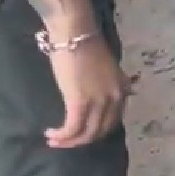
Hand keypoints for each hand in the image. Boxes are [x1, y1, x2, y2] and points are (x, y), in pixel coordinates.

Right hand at [44, 34, 131, 148]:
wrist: (75, 34)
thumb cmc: (84, 46)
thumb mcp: (106, 69)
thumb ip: (106, 84)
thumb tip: (99, 95)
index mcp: (122, 91)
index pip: (112, 120)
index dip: (96, 130)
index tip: (81, 133)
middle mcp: (116, 99)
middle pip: (100, 130)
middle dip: (82, 140)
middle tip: (65, 141)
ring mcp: (100, 102)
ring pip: (86, 133)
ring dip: (70, 141)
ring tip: (54, 141)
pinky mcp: (80, 102)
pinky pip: (72, 128)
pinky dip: (62, 135)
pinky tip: (52, 134)